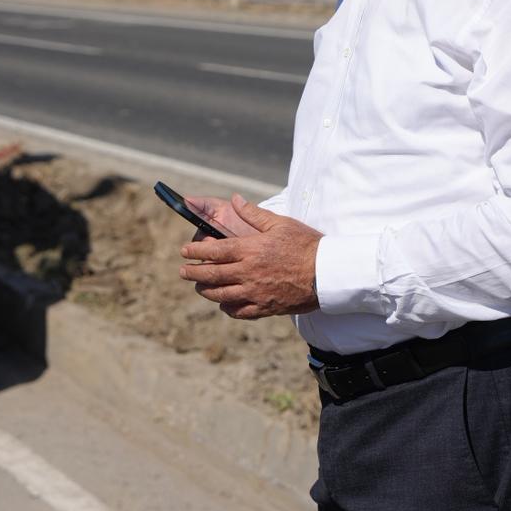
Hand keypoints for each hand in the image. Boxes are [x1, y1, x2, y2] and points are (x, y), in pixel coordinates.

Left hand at [179, 195, 319, 319]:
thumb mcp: (280, 223)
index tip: (185, 251)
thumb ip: (254, 214)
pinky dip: (228, 308)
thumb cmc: (305, 244)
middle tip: (183, 271)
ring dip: (206, 291)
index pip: (214, 251)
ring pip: (221, 295)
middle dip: (193, 273)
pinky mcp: (265, 307)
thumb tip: (235, 199)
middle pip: (212, 275)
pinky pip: (239, 311)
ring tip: (199, 287)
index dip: (196, 252)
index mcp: (250, 250)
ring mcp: (255, 292)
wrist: (326, 273)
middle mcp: (248, 272)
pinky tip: (224, 304)